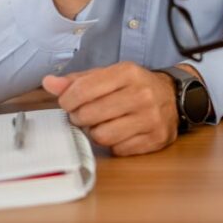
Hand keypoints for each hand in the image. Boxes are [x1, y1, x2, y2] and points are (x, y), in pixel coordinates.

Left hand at [42, 61, 189, 155]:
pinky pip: (118, 150)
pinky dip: (115, 144)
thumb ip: (78, 80)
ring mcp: (151, 118)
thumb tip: (49, 83)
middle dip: (81, 117)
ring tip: (104, 124)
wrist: (173, 96)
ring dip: (97, 132)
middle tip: (87, 115)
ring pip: (102, 136)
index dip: (68, 100)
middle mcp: (142, 94)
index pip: (82, 90)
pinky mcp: (156, 138)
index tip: (70, 103)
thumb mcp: (109, 75)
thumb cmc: (134, 86)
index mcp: (128, 73)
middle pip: (89, 115)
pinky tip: (122, 132)